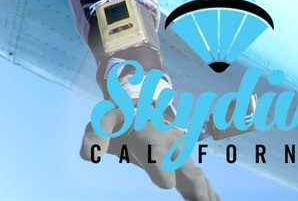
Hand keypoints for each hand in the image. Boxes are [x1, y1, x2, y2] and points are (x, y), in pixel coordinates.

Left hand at [80, 69, 218, 200]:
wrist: (140, 105)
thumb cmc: (120, 119)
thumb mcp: (103, 122)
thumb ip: (95, 137)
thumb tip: (87, 155)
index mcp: (148, 135)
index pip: (156, 153)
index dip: (161, 167)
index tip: (167, 184)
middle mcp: (170, 144)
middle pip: (184, 165)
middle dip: (193, 184)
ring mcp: (181, 153)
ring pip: (196, 174)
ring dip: (205, 192)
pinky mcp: (186, 163)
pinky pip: (201, 180)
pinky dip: (210, 193)